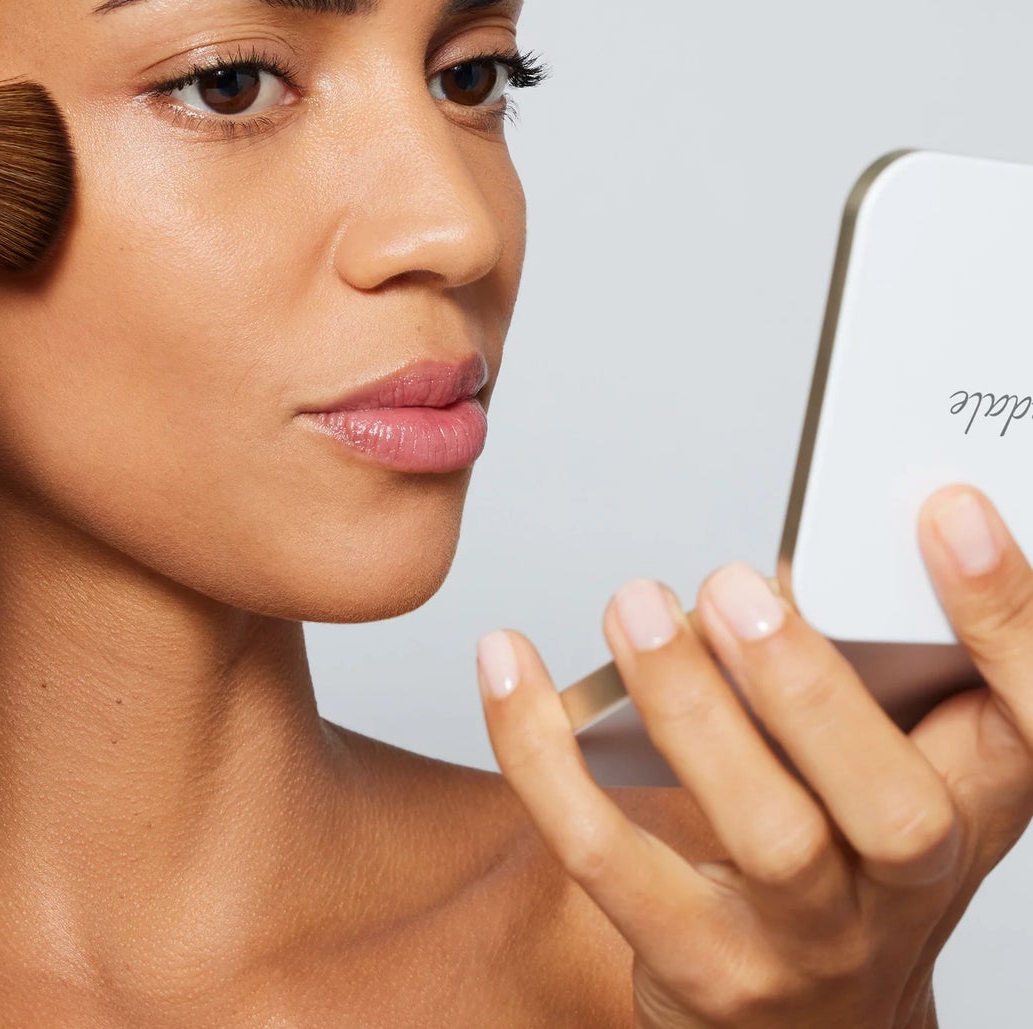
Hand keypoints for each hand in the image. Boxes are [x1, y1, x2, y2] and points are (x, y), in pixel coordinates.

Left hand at [476, 483, 1032, 1027]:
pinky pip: (609, 860)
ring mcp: (811, 941)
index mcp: (978, 802)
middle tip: (732, 586)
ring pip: (767, 838)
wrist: (815, 1022)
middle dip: (810, 689)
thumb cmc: (844, 847)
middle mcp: (912, 886)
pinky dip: (543, 755)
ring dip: (689, 709)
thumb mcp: (891, 756)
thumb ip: (861, 664)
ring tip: (633, 608)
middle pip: (897, 808)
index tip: (947, 513)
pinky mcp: (701, 966)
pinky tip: (508, 666)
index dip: (1007, 621)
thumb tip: (776, 562)